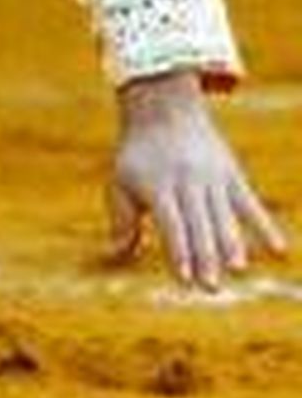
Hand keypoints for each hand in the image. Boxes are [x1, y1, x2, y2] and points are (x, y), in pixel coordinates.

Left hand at [109, 70, 286, 290]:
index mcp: (158, 186)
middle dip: (205, 257)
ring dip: (231, 244)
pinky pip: (250, 204)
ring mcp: (212, 178)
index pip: (171, 224)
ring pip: (224, 216)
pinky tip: (279, 250)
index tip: (183, 277)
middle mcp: (187, 182)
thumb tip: (118, 252)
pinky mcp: (232, 175)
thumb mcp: (121, 180)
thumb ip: (122, 218)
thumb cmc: (139, 154)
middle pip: (199, 225)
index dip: (178, 250)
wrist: (164, 110)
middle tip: (212, 287)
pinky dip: (265, 226)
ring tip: (237, 269)